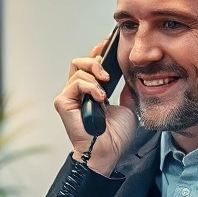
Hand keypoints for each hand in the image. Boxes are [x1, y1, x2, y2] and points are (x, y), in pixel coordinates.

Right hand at [53, 37, 137, 176]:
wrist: (109, 152)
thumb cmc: (115, 136)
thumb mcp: (128, 105)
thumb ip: (126, 89)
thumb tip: (133, 75)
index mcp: (91, 92)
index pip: (91, 65)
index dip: (99, 53)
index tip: (110, 44)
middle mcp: (78, 92)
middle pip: (80, 62)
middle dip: (95, 61)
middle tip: (108, 73)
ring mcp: (69, 97)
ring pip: (78, 69)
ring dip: (95, 77)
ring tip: (106, 91)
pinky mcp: (63, 103)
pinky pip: (75, 83)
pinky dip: (90, 87)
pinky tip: (100, 98)